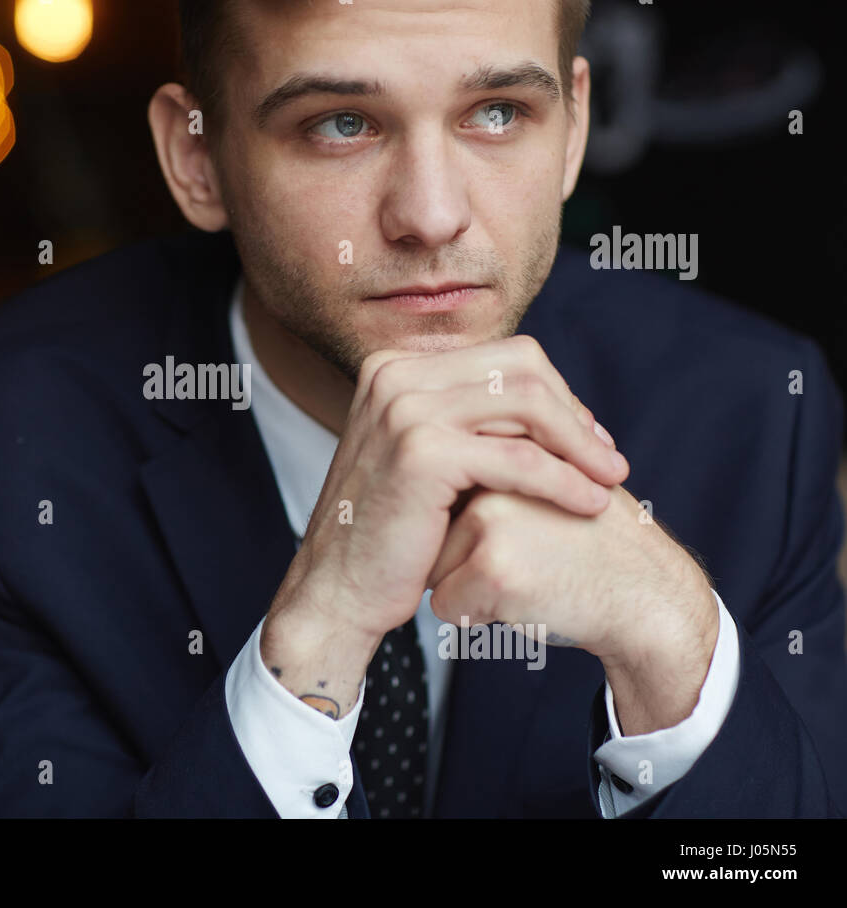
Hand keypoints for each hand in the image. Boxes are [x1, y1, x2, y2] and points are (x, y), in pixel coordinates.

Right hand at [261, 335, 629, 715]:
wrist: (338, 590)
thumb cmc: (387, 534)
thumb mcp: (420, 454)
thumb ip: (465, 418)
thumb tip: (545, 398)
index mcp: (394, 367)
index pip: (502, 356)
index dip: (555, 394)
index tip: (584, 439)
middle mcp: (394, 375)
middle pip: (520, 367)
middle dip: (573, 412)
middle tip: (605, 459)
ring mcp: (404, 409)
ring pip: (527, 404)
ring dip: (579, 443)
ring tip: (609, 479)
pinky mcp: (423, 452)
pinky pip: (521, 458)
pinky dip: (564, 481)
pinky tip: (588, 504)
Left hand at [426, 485, 718, 733]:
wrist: (651, 595)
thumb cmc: (592, 543)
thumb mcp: (550, 481)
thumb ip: (496, 468)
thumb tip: (430, 470)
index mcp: (501, 449)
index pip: (440, 498)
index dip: (471, 529)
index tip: (524, 535)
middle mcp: (490, 476)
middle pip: (431, 533)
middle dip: (464, 557)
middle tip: (532, 558)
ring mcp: (491, 520)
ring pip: (432, 569)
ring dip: (469, 586)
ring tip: (532, 576)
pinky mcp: (492, 568)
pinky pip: (445, 606)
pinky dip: (477, 616)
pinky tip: (529, 602)